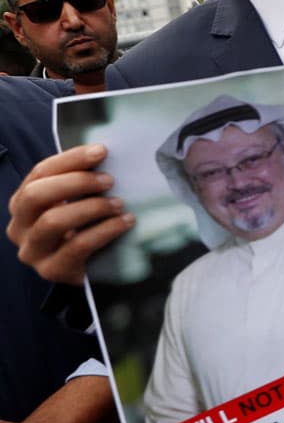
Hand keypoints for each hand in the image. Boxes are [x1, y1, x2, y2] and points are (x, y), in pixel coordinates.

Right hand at [6, 145, 133, 284]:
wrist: (89, 270)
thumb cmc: (83, 228)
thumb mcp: (75, 202)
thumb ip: (79, 182)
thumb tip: (105, 154)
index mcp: (22, 203)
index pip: (39, 173)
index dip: (70, 159)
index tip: (101, 151)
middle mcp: (19, 227)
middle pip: (37, 195)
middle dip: (76, 182)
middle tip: (109, 180)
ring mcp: (32, 251)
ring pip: (53, 221)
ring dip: (91, 207)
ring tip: (119, 203)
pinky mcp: (52, 270)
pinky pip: (77, 246)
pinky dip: (104, 231)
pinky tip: (124, 222)